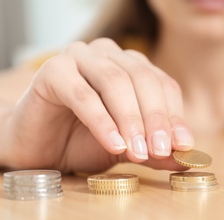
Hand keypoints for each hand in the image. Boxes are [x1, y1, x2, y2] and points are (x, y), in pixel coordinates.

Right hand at [5, 38, 193, 172]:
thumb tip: (185, 159)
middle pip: (142, 80)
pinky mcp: (52, 70)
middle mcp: (108, 55)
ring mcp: (79, 57)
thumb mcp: (127, 148)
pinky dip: (102, 121)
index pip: (162, 85)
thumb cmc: (83, 142)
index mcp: (130, 67)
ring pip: (115, 82)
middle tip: (161, 150)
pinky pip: (83, 94)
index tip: (183, 146)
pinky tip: (114, 144)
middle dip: (155, 118)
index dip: (174, 115)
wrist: (38, 148)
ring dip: (131, 120)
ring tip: (139, 152)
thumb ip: (153, 150)